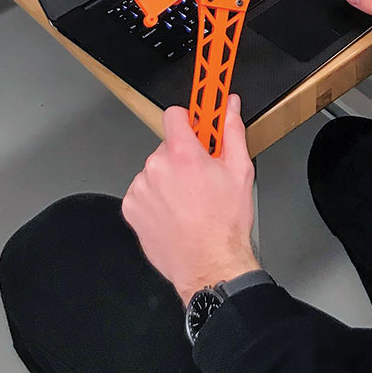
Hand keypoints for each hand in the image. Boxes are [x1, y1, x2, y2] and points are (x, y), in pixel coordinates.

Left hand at [122, 99, 258, 305]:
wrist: (209, 265)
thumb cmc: (224, 223)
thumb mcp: (240, 170)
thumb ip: (232, 131)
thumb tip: (231, 107)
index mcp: (183, 153)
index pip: (174, 114)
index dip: (188, 119)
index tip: (197, 122)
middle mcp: (156, 167)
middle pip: (168, 145)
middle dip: (183, 155)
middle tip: (200, 176)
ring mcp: (141, 188)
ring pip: (155, 169)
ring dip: (168, 178)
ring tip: (188, 200)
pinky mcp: (131, 208)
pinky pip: (143, 191)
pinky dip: (156, 197)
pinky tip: (174, 212)